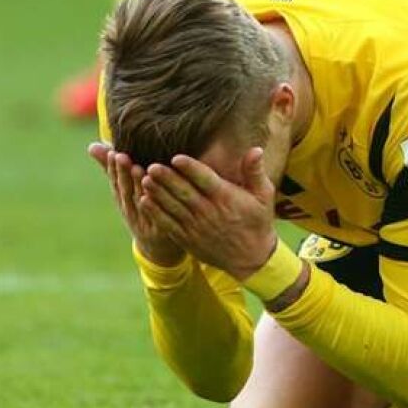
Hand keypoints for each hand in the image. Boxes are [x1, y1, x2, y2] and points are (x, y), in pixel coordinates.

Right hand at [88, 142, 185, 266]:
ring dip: (136, 187)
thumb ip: (114, 169)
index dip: (114, 169)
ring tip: (138, 169)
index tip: (113, 152)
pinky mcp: (159, 233)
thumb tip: (92, 145)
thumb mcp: (128, 191)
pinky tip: (150, 197)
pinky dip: (152, 208)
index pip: (116, 182)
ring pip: (139, 203)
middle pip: (125, 191)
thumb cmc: (143, 211)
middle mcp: (131, 212)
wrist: (160, 246)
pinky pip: (155, 220)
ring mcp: (144, 224)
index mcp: (124, 200)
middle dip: (122, 174)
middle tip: (122, 157)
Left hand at [138, 148, 277, 280]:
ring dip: (157, 193)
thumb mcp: (264, 196)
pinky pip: (168, 224)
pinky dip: (155, 213)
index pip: (205, 180)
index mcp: (226, 198)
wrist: (251, 257)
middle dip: (167, 179)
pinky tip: (144, 201)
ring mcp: (196, 227)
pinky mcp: (187, 238)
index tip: (177, 158)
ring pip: (173, 207)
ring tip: (143, 179)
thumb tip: (256, 149)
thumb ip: (255, 172)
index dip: (191, 168)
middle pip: (184, 192)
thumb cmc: (257, 221)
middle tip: (152, 166)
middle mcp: (210, 212)